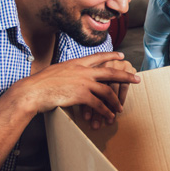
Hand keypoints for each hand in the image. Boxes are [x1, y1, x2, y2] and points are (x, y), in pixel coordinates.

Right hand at [12, 51, 139, 121]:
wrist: (32, 91)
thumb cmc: (39, 84)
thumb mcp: (55, 72)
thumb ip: (67, 73)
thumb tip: (70, 77)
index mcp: (76, 63)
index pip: (97, 57)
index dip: (111, 55)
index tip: (121, 55)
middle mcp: (82, 70)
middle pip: (110, 71)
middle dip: (125, 75)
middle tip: (137, 78)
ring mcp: (82, 82)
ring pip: (107, 90)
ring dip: (115, 101)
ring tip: (120, 108)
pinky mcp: (81, 95)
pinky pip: (98, 104)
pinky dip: (105, 111)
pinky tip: (109, 116)